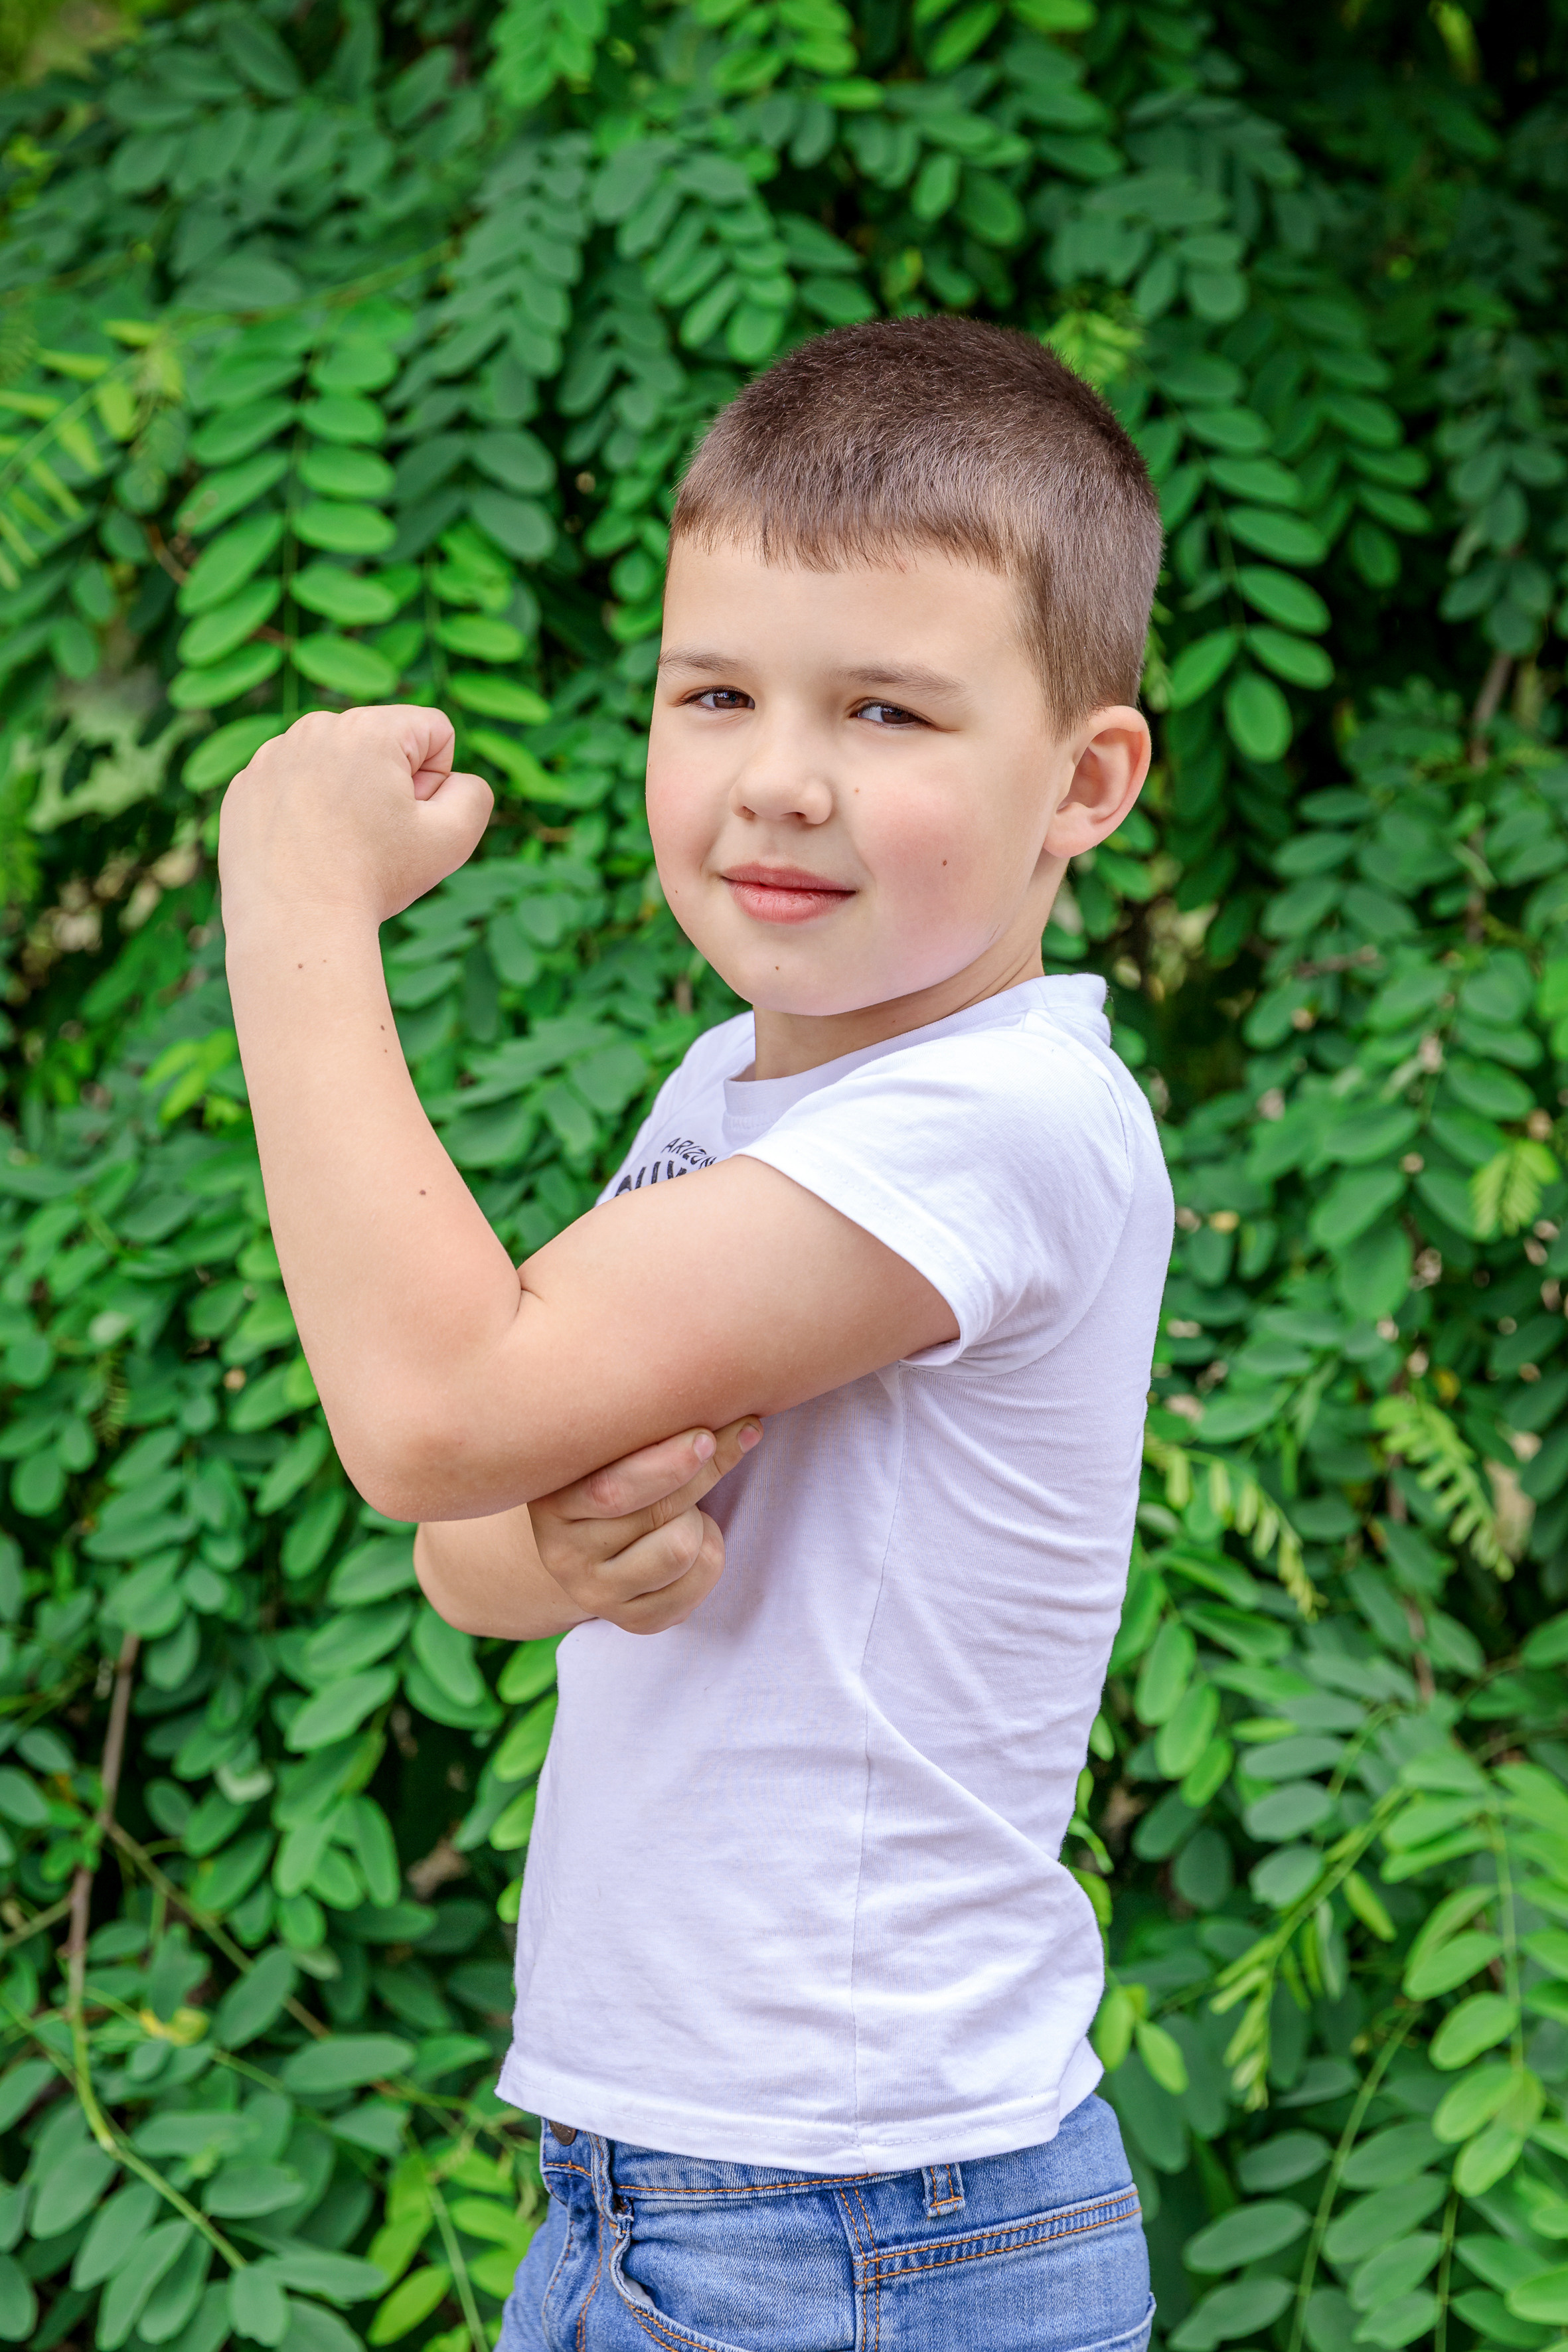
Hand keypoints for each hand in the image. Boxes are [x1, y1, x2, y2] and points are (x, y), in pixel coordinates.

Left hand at [218, 705, 492, 934]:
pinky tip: (303, 849)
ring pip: (334, 764)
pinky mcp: (244, 786)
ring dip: (346, 796)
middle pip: (381, 745)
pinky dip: (303, 812)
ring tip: (336, 845)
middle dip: (389, 785)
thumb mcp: (454, 838)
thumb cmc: (375, 880)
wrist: (296, 925)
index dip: (436, 782)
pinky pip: (292, 785)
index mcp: (370, 728)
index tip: (408, 821)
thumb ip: (474, 793)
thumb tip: (452, 779)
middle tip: (373, 839)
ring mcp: (271, 756)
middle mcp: (316, 727)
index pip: (434, 732)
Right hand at [529, 1417, 761, 1634]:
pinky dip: (710, 1554)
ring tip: (685, 1505)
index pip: (613, 1487)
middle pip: (660, 1513)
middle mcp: (562, 1552)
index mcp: (550, 1499)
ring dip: (700, 1520)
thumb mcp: (612, 1446)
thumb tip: (729, 1404)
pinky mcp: (632, 1620)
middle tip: (725, 1437)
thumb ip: (646, 1426)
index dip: (667, 1462)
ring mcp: (594, 1593)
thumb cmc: (616, 1468)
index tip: (707, 1434)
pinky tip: (690, 1538)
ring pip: (681, 1549)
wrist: (592, 1536)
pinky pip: (696, 1586)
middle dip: (701, 1472)